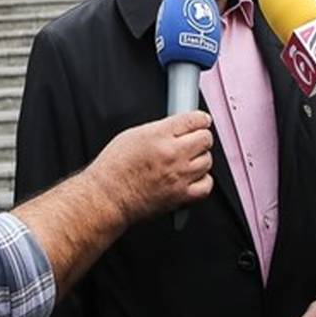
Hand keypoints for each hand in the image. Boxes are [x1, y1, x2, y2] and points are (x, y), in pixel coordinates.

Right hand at [87, 111, 213, 222]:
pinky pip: (206, 185)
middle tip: (194, 140)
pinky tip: (192, 178)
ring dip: (200, 159)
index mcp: (158, 135)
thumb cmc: (113, 169)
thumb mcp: (132, 135)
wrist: (107, 197)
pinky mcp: (181, 196)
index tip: (201, 121)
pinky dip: (203, 180)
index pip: (193, 120)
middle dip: (201, 137)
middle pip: (205, 139)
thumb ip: (159, 130)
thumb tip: (177, 127)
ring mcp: (178, 176)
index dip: (200, 119)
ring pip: (207, 161)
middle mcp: (171, 154)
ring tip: (188, 160)